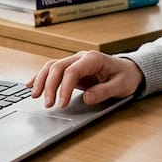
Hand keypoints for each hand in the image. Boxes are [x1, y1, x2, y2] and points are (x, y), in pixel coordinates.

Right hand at [27, 51, 142, 107]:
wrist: (130, 70)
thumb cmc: (126, 77)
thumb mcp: (121, 86)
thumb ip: (104, 91)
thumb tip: (86, 97)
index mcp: (93, 59)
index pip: (72, 71)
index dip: (64, 87)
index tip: (61, 104)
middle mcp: (81, 57)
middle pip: (58, 67)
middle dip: (49, 85)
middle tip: (47, 104)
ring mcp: (75, 62)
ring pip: (52, 66)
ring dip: (41, 80)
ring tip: (35, 96)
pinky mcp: (71, 69)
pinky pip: (53, 70)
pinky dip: (41, 77)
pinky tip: (31, 85)